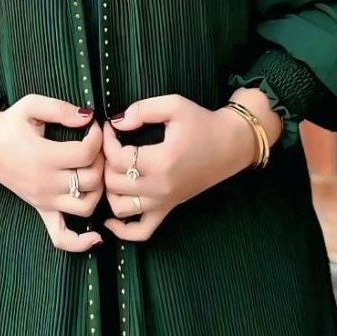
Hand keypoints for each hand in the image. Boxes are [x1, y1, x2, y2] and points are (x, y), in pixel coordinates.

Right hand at [0, 94, 105, 252]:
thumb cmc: (8, 124)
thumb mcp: (31, 105)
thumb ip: (61, 109)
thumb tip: (88, 117)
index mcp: (44, 157)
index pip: (86, 153)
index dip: (98, 137)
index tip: (95, 125)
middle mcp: (46, 183)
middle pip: (91, 180)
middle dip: (102, 159)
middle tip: (97, 145)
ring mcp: (44, 200)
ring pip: (85, 206)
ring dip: (98, 190)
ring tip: (95, 170)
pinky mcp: (40, 209)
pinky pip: (61, 237)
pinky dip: (80, 242)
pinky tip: (96, 237)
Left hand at [101, 94, 268, 242]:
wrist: (230, 144)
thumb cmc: (202, 123)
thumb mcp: (174, 104)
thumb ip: (142, 110)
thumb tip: (116, 122)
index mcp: (161, 161)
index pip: (117, 158)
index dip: (107, 140)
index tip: (109, 126)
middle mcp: (160, 188)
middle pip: (113, 183)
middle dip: (106, 161)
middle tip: (111, 144)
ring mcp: (164, 202)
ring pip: (120, 208)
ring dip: (109, 189)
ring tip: (113, 168)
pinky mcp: (169, 209)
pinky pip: (141, 231)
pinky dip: (123, 230)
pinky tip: (111, 218)